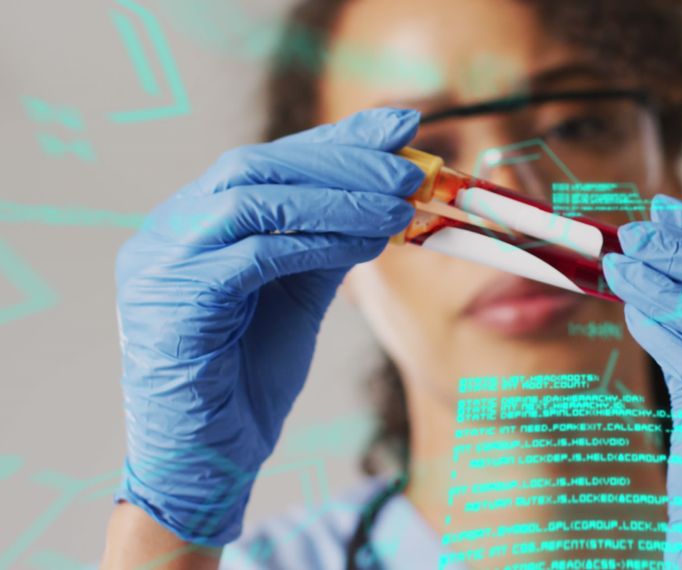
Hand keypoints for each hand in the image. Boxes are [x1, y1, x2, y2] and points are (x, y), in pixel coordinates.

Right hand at [113, 108, 423, 545]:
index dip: (337, 141)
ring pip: (253, 200)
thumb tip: (385, 189)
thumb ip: (328, 239)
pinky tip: (367, 243)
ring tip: (402, 206)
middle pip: (256, 168)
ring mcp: (160, 266)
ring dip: (339, 198)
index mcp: (191, 223)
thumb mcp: (298, 293)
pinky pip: (251, 255)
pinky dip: (314, 241)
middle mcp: (167, 233)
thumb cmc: (247, 380)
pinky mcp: (172, 305)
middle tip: (409, 169)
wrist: (206, 461)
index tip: (402, 128)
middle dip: (342, 161)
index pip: (266, 163)